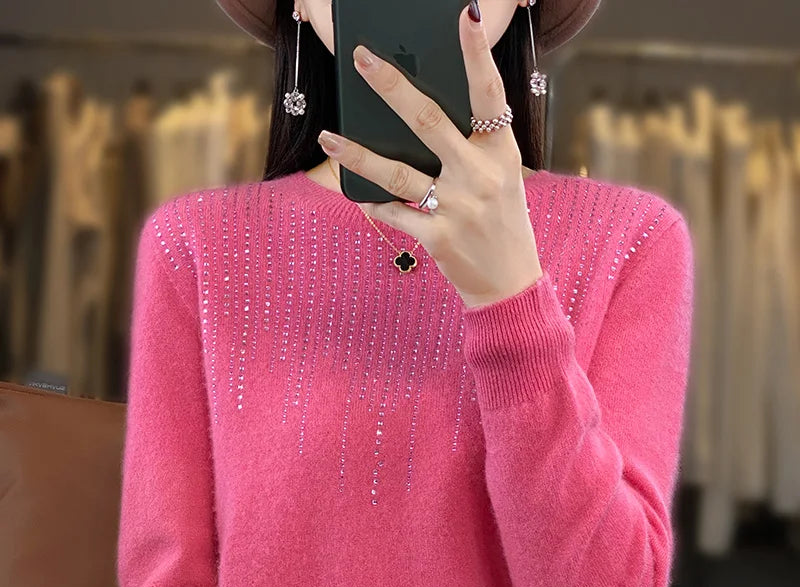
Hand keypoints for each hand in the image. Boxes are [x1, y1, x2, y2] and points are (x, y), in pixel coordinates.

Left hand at [316, 4, 543, 309]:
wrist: (511, 283)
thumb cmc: (502, 223)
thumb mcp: (502, 179)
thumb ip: (471, 149)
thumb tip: (416, 122)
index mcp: (501, 152)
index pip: (490, 93)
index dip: (477, 53)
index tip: (465, 14)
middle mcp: (480, 175)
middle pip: (429, 121)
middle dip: (392, 86)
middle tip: (362, 58)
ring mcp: (458, 207)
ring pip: (397, 172)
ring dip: (358, 154)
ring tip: (328, 136)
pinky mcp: (438, 238)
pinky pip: (394, 213)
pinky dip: (373, 203)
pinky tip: (356, 195)